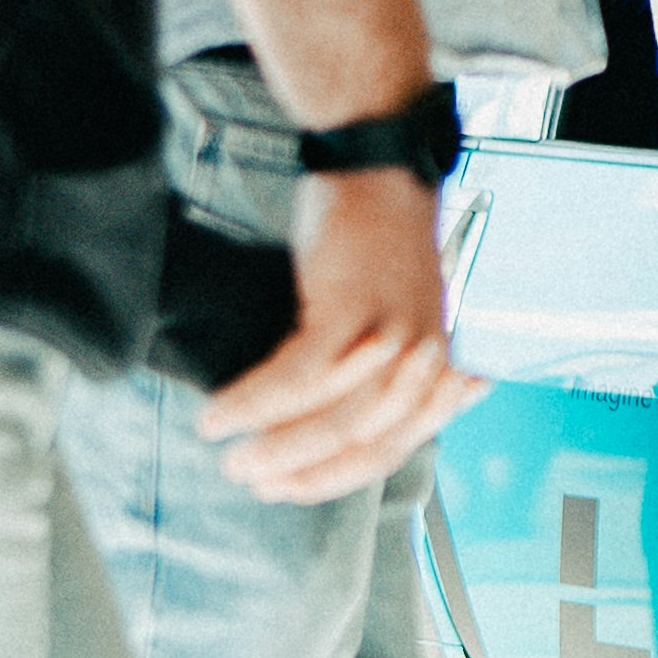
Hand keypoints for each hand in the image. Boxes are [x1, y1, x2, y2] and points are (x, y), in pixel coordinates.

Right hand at [201, 168, 481, 502]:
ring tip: (228, 456)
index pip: (392, 446)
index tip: (287, 489)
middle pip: (362, 442)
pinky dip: (254, 403)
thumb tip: (322, 425)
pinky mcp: (354, 311)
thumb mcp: (392, 313)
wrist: (378, 167)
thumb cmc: (374, 241)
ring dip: (274, 446)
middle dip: (301, 472)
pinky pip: (300, 376)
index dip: (335, 478)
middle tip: (250, 480)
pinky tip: (220, 414)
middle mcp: (425, 358)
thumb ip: (376, 369)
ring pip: (332, 417)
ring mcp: (393, 336)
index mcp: (437, 366)